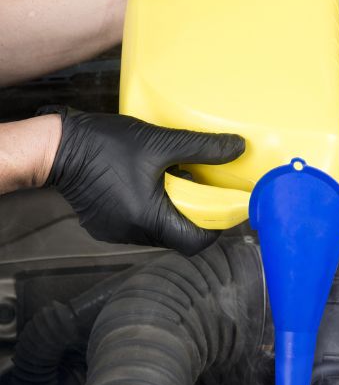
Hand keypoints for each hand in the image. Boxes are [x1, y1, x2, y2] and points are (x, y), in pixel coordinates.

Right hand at [41, 106, 244, 254]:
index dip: (215, 228)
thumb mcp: (160, 142)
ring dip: (172, 211)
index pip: (195, 242)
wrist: (54, 146)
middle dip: (194, 215)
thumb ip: (202, 147)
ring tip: (176, 180)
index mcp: (148, 219)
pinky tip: (151, 183)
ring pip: (159, 231)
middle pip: (178, 237)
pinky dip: (152, 209)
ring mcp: (116, 232)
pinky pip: (139, 224)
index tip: (222, 207)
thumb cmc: (105, 144)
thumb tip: (238, 148)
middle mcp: (132, 233)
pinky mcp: (104, 226)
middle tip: (202, 188)